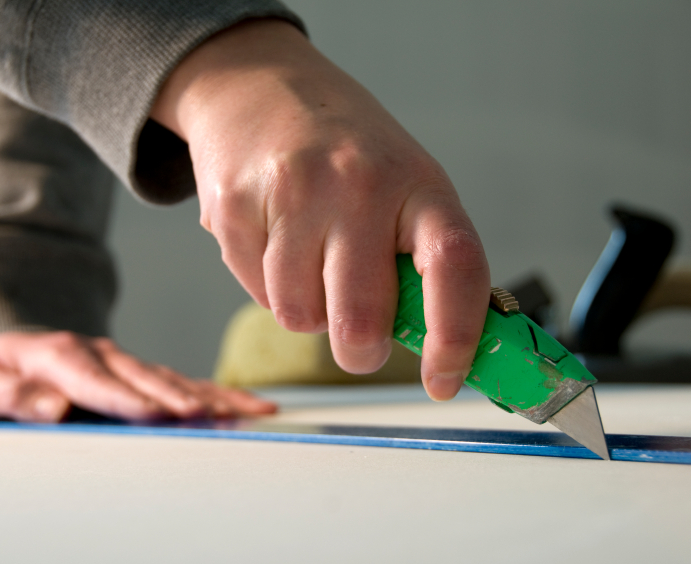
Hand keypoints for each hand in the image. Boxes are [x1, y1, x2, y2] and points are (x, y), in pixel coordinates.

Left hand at [0, 331, 277, 421]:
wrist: (14, 352)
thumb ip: (14, 398)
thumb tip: (53, 408)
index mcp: (63, 356)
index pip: (101, 382)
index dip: (131, 400)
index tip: (157, 416)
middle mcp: (103, 355)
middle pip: (147, 379)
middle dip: (179, 399)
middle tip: (208, 417)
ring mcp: (127, 361)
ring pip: (175, 380)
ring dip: (211, 397)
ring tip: (245, 412)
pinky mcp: (142, 373)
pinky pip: (185, 382)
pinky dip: (218, 394)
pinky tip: (248, 405)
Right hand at [151, 20, 490, 400]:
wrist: (260, 87)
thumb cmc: (345, 152)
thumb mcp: (404, 186)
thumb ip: (420, 261)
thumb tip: (441, 349)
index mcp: (419, 184)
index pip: (455, 266)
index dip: (455, 337)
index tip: (442, 380)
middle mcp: (359, 184)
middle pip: (362, 319)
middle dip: (358, 351)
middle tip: (357, 341)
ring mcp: (293, 192)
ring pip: (299, 316)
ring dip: (308, 311)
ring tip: (309, 263)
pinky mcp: (235, 206)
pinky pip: (255, 292)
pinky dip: (267, 286)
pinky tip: (273, 241)